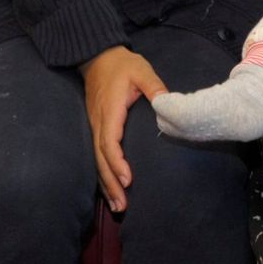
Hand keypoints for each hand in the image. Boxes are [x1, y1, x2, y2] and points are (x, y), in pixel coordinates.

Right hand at [80, 46, 165, 211]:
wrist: (98, 57)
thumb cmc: (122, 65)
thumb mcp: (141, 70)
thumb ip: (154, 86)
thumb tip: (166, 103)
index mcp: (110, 111)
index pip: (110, 142)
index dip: (118, 163)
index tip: (128, 179)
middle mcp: (99, 123)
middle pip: (102, 159)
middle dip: (111, 183)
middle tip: (123, 206)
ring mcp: (95, 126)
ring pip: (98, 160)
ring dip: (106, 183)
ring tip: (117, 206)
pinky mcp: (97, 127)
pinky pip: (98, 155)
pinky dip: (104, 173)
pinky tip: (111, 188)